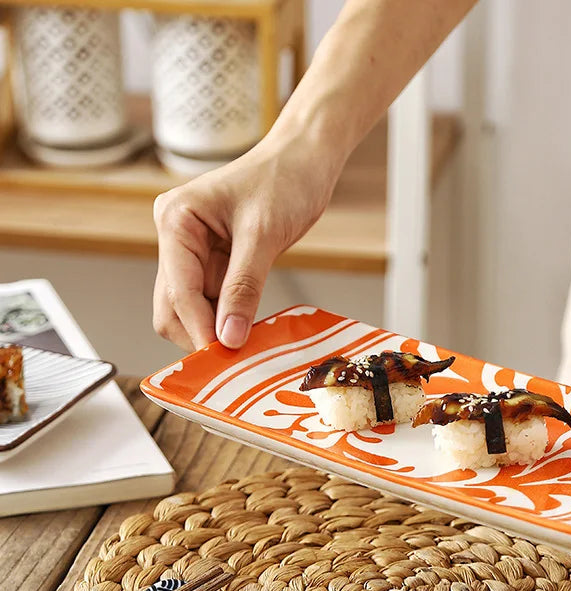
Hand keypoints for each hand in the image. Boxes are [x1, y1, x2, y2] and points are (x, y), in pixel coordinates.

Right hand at [153, 133, 342, 350]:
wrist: (306, 158)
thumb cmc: (284, 178)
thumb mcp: (263, 235)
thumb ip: (243, 288)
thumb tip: (229, 337)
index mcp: (176, 220)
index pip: (178, 290)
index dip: (200, 328)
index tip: (223, 358)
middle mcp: (177, 236)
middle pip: (173, 306)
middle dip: (200, 333)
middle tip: (233, 361)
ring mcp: (195, 251)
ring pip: (193, 308)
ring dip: (216, 329)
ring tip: (247, 349)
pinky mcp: (217, 261)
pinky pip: (216, 301)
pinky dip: (229, 319)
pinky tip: (249, 331)